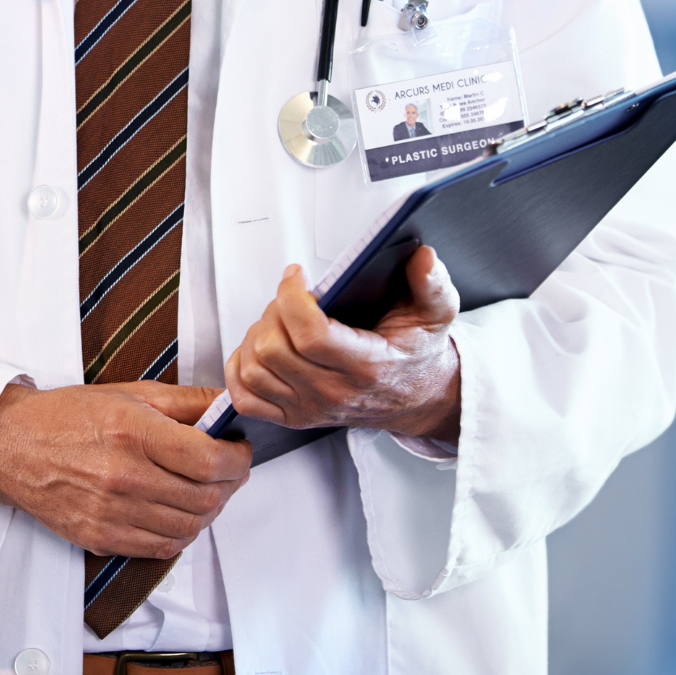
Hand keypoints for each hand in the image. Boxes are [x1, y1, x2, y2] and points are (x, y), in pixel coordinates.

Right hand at [0, 381, 252, 558]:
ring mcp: (111, 512)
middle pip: (206, 499)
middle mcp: (122, 476)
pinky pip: (162, 547)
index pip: (209, 461)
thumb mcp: (127, 392)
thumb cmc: (67, 416)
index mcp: (131, 432)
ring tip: (204, 490)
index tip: (239, 450)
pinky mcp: (102, 537)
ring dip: (209, 511)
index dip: (237, 459)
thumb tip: (228, 407)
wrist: (11, 446)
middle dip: (230, 485)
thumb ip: (184, 401)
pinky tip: (177, 512)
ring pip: (189, 528)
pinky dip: (181, 533)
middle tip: (227, 470)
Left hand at [224, 246, 461, 441]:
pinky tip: (258, 348)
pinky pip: (246, 398)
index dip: (292, 297)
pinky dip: (240, 369)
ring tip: (279, 320)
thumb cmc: (417, 354)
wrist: (418, 398)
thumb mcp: (435, 315)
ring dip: (256, 335)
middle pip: (274, 349)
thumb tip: (423, 257)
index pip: (310, 335)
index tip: (296, 275)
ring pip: (255, 369)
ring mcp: (310, 408)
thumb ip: (432, 284)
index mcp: (366, 367)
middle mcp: (334, 392)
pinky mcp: (294, 417)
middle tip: (291, 297)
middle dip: (274, 310)